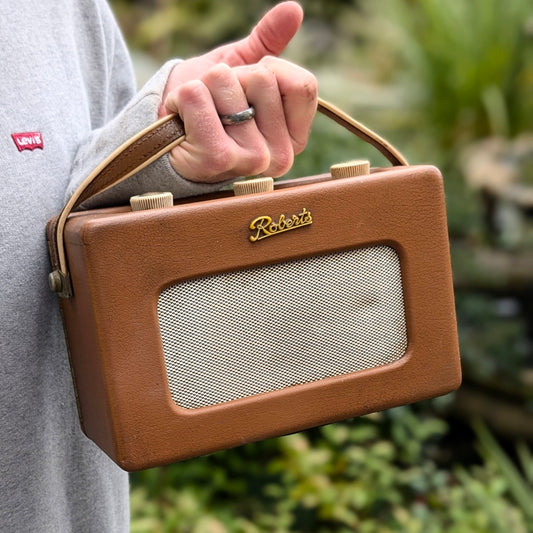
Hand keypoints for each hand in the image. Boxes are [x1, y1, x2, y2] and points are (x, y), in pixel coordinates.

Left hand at [160, 1, 317, 182]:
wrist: (169, 139)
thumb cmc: (209, 108)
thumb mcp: (242, 73)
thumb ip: (269, 42)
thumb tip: (294, 9)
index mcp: (294, 139)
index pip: (303, 85)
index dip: (269, 70)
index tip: (247, 89)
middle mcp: (280, 157)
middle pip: (263, 78)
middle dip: (232, 78)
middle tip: (218, 107)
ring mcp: (252, 161)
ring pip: (226, 82)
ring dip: (203, 88)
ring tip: (199, 114)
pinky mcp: (218, 159)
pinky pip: (197, 96)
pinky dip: (182, 97)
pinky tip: (183, 122)